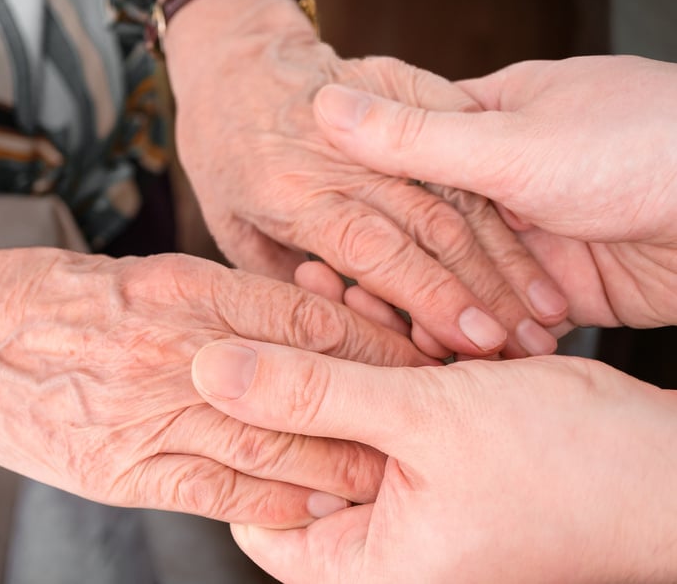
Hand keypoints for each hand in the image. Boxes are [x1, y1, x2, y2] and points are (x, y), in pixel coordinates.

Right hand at [0, 236, 431, 527]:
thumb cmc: (41, 296)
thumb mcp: (134, 272)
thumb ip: (211, 297)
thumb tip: (291, 322)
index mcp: (179, 285)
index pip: (305, 317)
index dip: (372, 340)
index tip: (415, 354)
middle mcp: (170, 347)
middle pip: (303, 382)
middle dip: (373, 404)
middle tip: (423, 420)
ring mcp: (143, 413)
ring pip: (268, 444)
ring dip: (335, 464)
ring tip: (383, 474)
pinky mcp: (116, 470)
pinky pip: (210, 492)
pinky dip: (266, 505)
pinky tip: (309, 512)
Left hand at [163, 0, 565, 357]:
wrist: (234, 62)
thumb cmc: (226, 156)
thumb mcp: (231, 227)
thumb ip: (284, 283)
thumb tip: (344, 341)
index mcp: (294, 192)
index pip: (374, 250)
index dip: (430, 296)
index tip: (477, 340)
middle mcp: (343, 156)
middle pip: (431, 225)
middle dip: (488, 290)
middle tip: (529, 346)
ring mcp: (380, 116)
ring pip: (460, 189)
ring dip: (508, 255)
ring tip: (546, 311)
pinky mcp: (407, 86)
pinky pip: (466, 144)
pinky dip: (502, 197)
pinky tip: (537, 246)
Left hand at [191, 340, 676, 582]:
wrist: (673, 466)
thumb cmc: (569, 464)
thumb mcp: (423, 418)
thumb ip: (310, 394)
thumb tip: (208, 374)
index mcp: (368, 566)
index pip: (258, 513)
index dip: (234, 438)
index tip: (218, 367)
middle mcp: (388, 547)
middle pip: (300, 458)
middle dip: (290, 382)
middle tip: (268, 312)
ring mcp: (418, 506)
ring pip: (346, 424)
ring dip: (336, 358)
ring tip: (318, 283)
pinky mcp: (444, 466)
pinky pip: (390, 412)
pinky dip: (380, 361)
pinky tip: (366, 297)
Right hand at [313, 55, 676, 327]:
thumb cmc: (642, 143)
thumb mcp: (511, 141)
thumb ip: (415, 137)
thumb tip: (322, 103)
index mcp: (482, 125)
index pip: (398, 168)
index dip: (359, 212)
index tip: (320, 256)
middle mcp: (501, 183)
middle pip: (424, 237)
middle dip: (393, 281)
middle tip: (352, 320)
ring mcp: (533, 239)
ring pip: (460, 286)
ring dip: (435, 318)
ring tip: (396, 354)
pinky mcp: (562, 290)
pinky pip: (504, 319)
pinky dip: (481, 343)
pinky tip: (450, 368)